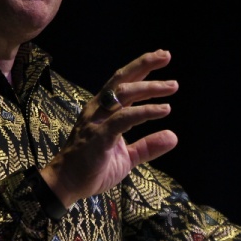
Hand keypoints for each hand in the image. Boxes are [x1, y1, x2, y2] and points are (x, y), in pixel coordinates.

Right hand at [40, 50, 178, 206]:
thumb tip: (174, 137)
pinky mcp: (99, 136)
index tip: (161, 58)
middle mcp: (98, 110)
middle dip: (144, 65)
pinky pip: (124, 119)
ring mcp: (97, 121)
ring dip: (149, 87)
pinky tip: (164, 110)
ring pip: (123, 94)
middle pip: (121, 80)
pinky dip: (146, 112)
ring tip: (172, 86)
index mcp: (102, 110)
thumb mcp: (128, 157)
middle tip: (166, 55)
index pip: (122, 83)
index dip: (141, 69)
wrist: (66, 185)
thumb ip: (148, 146)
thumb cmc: (92, 168)